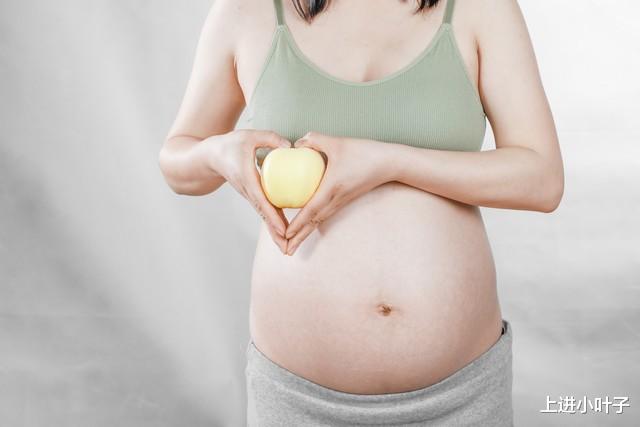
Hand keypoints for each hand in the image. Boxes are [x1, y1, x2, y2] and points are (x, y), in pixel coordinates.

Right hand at [209, 129, 291, 253]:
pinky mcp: (251, 196)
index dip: (273, 216)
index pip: (262, 201)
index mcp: (247, 179)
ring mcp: (249, 196)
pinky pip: (264, 211)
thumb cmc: (230, 145)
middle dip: (275, 233)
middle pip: (264, 216)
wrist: (210, 156)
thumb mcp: (249, 136)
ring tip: (288, 247)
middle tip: (288, 248)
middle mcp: (248, 192)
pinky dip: (273, 222)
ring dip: (275, 232)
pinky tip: (285, 231)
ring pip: (264, 216)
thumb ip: (269, 138)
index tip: (283, 229)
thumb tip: (290, 147)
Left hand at [285, 131, 392, 254]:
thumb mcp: (337, 142)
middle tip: (285, 251)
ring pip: (319, 221)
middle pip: (313, 223)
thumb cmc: (365, 152)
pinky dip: (313, 223)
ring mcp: (341, 202)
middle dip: (298, 237)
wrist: (389, 163)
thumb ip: (314, 139)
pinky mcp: (344, 200)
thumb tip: (296, 143)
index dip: (297, 223)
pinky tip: (306, 223)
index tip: (285, 234)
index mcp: (332, 189)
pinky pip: (325, 214)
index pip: (311, 210)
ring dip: (305, 233)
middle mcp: (336, 200)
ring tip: (292, 244)